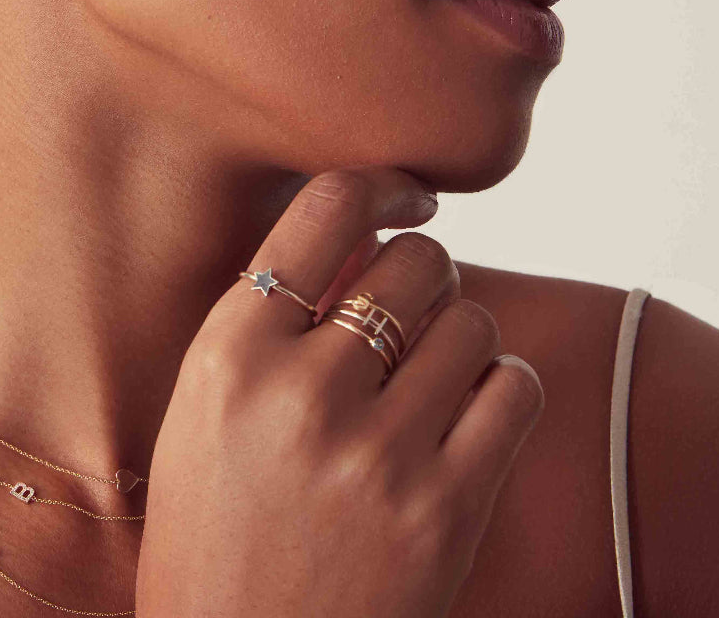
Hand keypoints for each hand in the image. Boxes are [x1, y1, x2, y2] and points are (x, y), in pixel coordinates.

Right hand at [134, 167, 543, 617]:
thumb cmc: (215, 532)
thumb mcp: (204, 411)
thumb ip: (269, 321)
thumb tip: (361, 236)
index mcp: (228, 357)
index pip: (325, 209)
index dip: (381, 186)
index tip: (406, 197)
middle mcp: (302, 394)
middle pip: (415, 260)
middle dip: (425, 271)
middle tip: (414, 304)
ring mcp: (378, 454)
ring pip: (471, 320)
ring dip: (461, 333)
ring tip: (435, 369)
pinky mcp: (446, 512)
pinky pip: (515, 388)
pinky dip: (501, 385)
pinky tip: (470, 409)